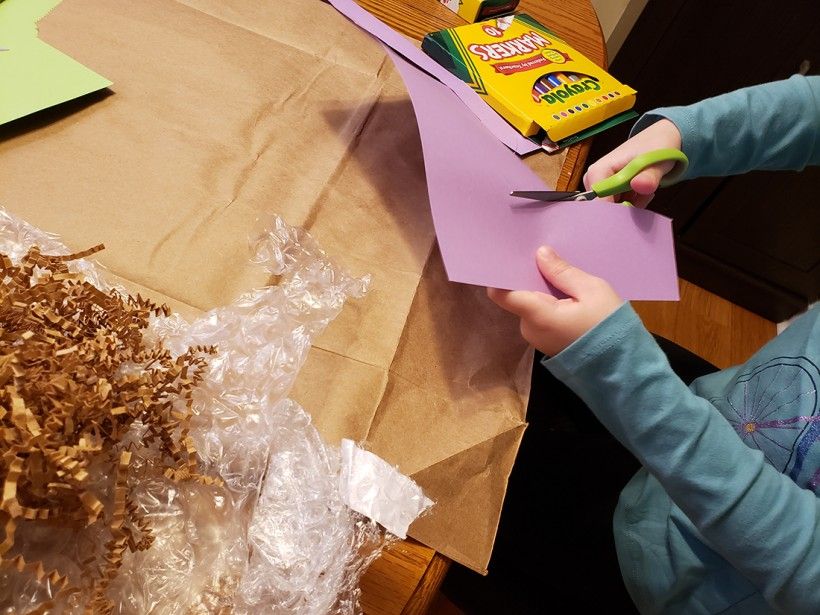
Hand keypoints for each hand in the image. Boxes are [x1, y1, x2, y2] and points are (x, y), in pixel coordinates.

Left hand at [487, 246, 622, 356]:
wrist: (620, 365)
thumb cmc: (609, 327)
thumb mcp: (592, 291)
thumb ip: (563, 272)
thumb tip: (540, 254)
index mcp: (538, 316)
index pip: (502, 294)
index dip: (502, 275)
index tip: (511, 257)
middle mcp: (529, 328)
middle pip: (518, 296)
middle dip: (530, 278)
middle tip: (546, 259)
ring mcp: (535, 337)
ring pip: (529, 304)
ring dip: (541, 290)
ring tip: (561, 276)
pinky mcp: (544, 341)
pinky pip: (539, 315)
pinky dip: (549, 303)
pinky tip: (565, 295)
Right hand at [583, 119, 681, 207]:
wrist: (660, 140)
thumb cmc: (656, 146)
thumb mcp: (657, 160)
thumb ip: (649, 175)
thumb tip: (640, 185)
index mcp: (599, 170)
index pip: (597, 201)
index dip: (612, 212)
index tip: (633, 211)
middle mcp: (595, 180)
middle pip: (603, 208)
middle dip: (625, 209)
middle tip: (644, 197)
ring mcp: (601, 187)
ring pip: (612, 210)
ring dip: (631, 206)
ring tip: (646, 193)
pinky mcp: (609, 192)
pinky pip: (618, 207)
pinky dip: (632, 204)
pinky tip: (642, 194)